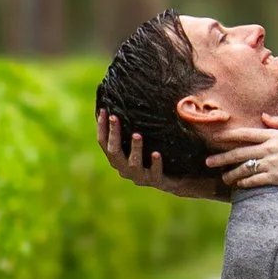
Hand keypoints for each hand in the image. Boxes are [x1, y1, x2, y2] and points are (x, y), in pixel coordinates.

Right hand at [99, 110, 213, 199]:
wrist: (175, 178)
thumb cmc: (154, 153)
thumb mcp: (142, 139)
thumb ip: (131, 126)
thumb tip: (125, 97)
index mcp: (118, 158)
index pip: (103, 143)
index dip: (102, 127)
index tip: (104, 110)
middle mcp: (125, 169)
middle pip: (114, 153)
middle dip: (114, 135)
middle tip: (115, 117)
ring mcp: (140, 177)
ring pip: (132, 164)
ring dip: (134, 149)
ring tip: (137, 135)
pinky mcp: (156, 181)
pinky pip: (154, 173)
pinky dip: (155, 164)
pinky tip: (156, 153)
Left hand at [207, 119, 277, 196]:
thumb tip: (264, 117)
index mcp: (275, 135)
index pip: (246, 133)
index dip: (228, 136)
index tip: (215, 138)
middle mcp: (271, 147)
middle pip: (239, 151)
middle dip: (222, 157)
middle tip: (208, 162)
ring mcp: (274, 162)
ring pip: (245, 167)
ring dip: (231, 173)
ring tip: (223, 178)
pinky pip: (255, 180)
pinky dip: (245, 183)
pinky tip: (239, 186)